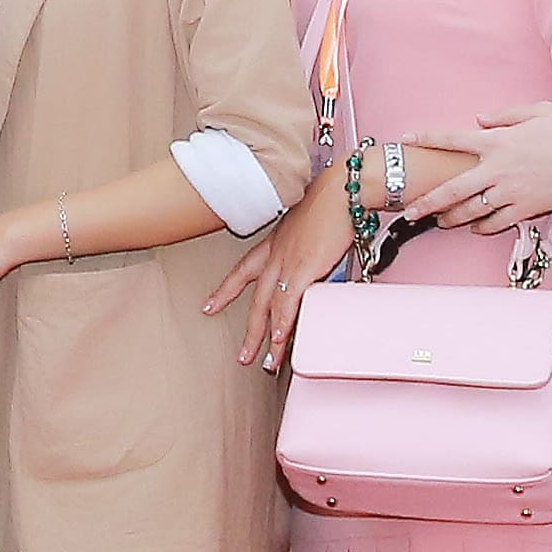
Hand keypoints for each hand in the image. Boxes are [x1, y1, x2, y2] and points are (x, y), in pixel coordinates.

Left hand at [214, 189, 352, 372]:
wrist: (341, 189)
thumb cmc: (332, 203)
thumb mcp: (310, 229)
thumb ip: (307, 252)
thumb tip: (316, 270)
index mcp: (274, 244)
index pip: (242, 271)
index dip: (226, 291)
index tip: (210, 306)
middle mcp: (275, 255)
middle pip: (254, 299)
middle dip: (249, 331)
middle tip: (243, 356)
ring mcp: (287, 262)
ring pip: (269, 308)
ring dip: (267, 338)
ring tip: (265, 362)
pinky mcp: (305, 268)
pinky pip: (289, 302)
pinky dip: (284, 323)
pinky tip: (281, 340)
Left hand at [404, 106, 551, 237]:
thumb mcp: (540, 110)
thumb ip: (506, 114)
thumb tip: (481, 119)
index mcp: (498, 142)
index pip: (453, 139)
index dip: (428, 138)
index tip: (408, 139)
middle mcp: (498, 170)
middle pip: (452, 189)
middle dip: (427, 201)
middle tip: (409, 210)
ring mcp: (510, 193)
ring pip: (471, 210)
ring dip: (451, 217)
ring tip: (438, 222)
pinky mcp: (526, 209)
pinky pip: (497, 222)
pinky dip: (483, 226)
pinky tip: (475, 228)